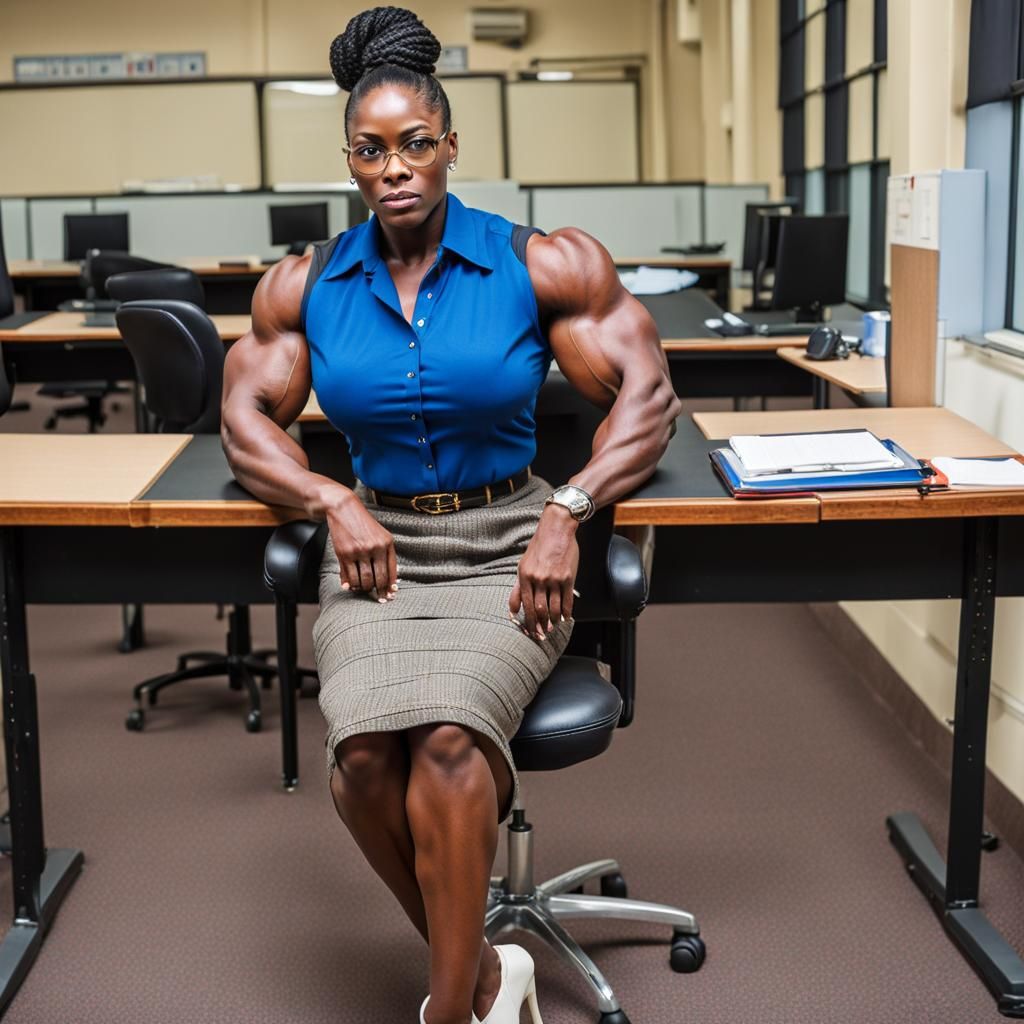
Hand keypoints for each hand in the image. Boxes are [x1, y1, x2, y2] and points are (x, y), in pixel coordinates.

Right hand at [326, 491, 397, 601]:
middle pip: (379, 579)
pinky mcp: (345, 553)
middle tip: (377, 598)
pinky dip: (351, 585)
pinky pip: (350, 576)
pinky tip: (351, 586)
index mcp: (387, 543)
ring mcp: (359, 551)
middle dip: (378, 591)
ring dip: (364, 588)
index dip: (390, 586)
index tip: (389, 595)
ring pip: (364, 580)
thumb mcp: (380, 536)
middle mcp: (375, 547)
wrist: (344, 509)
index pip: (392, 571)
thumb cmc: (363, 525)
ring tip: (363, 588)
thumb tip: (388, 582)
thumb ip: (384, 557)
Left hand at [509, 505, 578, 639]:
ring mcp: (554, 578)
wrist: (556, 530)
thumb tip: (512, 610)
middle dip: (541, 626)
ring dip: (554, 621)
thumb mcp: (522, 566)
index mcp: (524, 576)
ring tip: (554, 626)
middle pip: (540, 610)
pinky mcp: (568, 577)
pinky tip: (566, 618)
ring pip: (554, 608)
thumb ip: (517, 589)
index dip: (529, 622)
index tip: (531, 632)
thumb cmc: (538, 548)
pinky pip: (567, 600)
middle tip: (543, 635)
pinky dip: (567, 612)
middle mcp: (538, 579)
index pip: (525, 606)